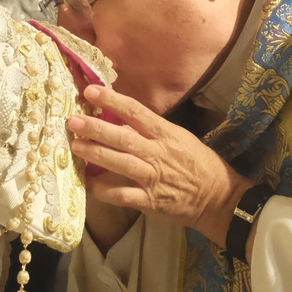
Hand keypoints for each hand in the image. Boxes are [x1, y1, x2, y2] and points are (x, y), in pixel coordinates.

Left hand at [66, 86, 253, 247]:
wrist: (218, 198)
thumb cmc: (199, 164)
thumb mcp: (181, 138)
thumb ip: (153, 130)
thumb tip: (121, 119)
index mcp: (166, 134)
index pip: (136, 112)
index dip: (113, 100)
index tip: (92, 91)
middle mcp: (157, 153)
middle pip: (122, 137)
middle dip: (95, 128)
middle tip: (73, 121)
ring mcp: (152, 178)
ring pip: (119, 163)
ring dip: (95, 154)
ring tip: (75, 146)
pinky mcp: (149, 201)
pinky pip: (121, 195)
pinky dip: (103, 190)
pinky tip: (88, 183)